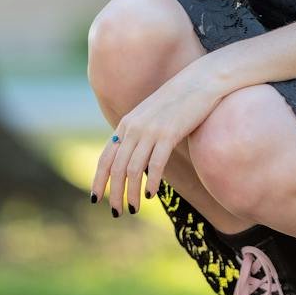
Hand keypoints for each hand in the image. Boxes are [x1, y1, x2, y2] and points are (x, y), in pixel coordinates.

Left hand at [91, 59, 228, 215]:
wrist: (199, 82)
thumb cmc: (177, 101)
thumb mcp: (151, 115)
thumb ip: (139, 133)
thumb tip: (133, 157)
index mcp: (126, 124)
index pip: (105, 157)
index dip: (99, 180)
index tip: (96, 198)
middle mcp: (134, 128)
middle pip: (117, 168)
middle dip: (114, 193)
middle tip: (117, 212)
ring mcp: (150, 130)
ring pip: (133, 169)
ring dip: (132, 193)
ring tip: (134, 209)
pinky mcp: (169, 133)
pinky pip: (155, 164)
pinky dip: (152, 182)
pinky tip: (152, 195)